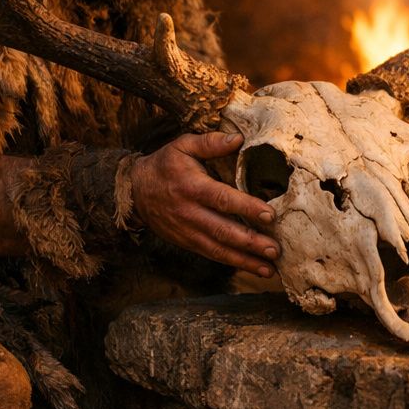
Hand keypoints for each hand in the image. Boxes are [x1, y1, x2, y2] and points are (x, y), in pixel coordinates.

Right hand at [130, 132, 279, 275]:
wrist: (133, 191)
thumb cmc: (164, 165)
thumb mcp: (183, 146)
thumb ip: (210, 142)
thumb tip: (238, 139)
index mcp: (192, 187)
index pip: (223, 199)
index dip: (247, 208)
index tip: (270, 215)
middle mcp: (190, 212)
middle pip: (223, 230)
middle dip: (250, 242)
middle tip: (275, 250)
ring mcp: (187, 231)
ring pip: (218, 249)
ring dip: (245, 260)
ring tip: (269, 269)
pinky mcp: (186, 242)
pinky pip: (211, 254)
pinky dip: (232, 262)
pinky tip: (252, 267)